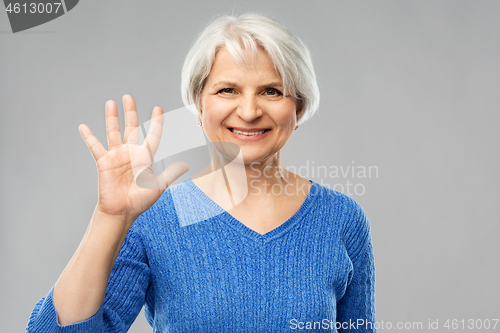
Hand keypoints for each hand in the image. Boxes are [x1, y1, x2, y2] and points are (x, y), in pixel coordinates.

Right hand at [78, 94, 188, 223]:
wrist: (122, 211)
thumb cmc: (140, 201)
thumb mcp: (158, 186)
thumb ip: (170, 174)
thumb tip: (185, 165)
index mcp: (145, 157)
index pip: (151, 136)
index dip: (155, 123)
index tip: (158, 109)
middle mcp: (130, 153)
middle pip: (131, 128)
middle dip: (130, 112)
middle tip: (128, 97)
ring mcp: (116, 156)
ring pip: (113, 132)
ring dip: (112, 117)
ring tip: (111, 103)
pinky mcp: (104, 162)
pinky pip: (95, 147)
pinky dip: (89, 137)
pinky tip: (83, 127)